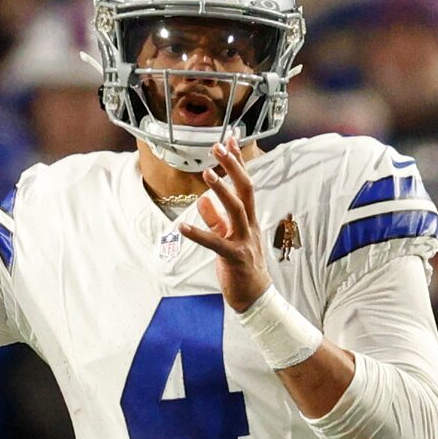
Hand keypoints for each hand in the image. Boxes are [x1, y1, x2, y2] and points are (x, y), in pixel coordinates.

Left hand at [178, 139, 273, 311]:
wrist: (255, 298)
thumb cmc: (241, 268)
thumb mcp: (227, 239)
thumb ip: (216, 220)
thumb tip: (202, 201)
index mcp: (248, 220)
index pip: (245, 185)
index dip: (237, 162)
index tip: (230, 140)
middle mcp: (250, 226)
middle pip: (245, 190)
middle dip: (233, 166)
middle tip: (219, 146)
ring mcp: (244, 241)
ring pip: (237, 210)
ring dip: (223, 191)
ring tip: (207, 174)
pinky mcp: (235, 258)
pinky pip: (216, 243)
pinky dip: (199, 233)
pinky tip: (182, 226)